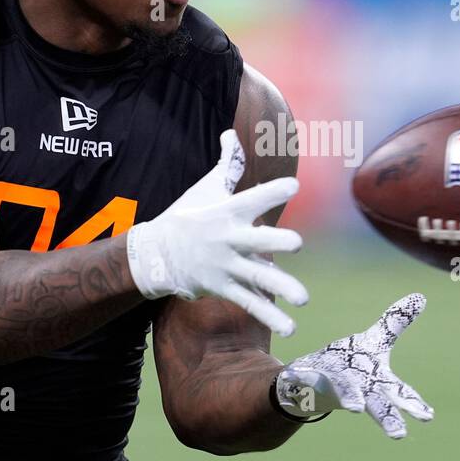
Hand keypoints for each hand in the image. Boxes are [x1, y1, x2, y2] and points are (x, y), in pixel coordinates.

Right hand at [126, 129, 307, 335]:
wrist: (154, 253)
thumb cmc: (186, 215)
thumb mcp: (205, 188)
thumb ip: (225, 164)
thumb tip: (231, 133)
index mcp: (228, 211)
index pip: (253, 198)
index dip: (272, 191)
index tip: (294, 186)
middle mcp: (228, 239)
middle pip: (255, 240)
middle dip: (275, 242)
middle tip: (297, 244)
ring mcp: (226, 265)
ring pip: (257, 277)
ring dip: (281, 288)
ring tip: (304, 299)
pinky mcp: (223, 287)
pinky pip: (249, 303)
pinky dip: (268, 315)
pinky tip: (290, 327)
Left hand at [275, 293, 433, 437]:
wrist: (312, 383)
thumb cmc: (351, 364)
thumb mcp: (375, 340)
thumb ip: (395, 322)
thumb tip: (421, 296)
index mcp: (377, 380)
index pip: (399, 393)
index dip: (413, 404)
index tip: (428, 416)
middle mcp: (359, 389)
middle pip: (376, 404)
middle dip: (387, 417)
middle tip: (399, 434)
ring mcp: (334, 387)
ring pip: (345, 395)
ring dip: (351, 399)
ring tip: (356, 408)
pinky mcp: (309, 382)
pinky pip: (305, 380)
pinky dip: (301, 378)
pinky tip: (295, 375)